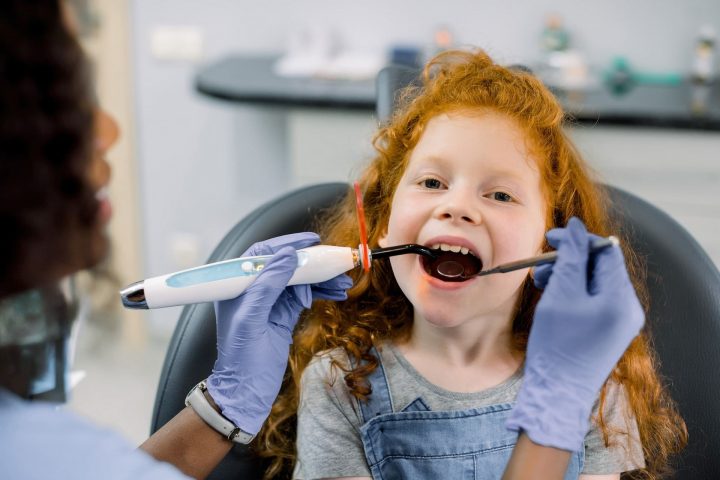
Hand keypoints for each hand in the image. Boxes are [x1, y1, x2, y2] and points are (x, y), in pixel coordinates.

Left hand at [206, 232, 351, 434]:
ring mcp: (269, 302)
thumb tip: (286, 256)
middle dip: (312, 264)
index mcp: (238, 286)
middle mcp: (254, 290)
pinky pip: (304, 296)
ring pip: (298, 281)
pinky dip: (320, 293)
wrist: (245, 393)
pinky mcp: (283, 315)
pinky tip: (336, 293)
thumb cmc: (240, 360)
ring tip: (342, 283)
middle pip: (286, 265)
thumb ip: (267, 286)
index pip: (262, 254)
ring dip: (321, 280)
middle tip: (336, 263)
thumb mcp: (251, 320)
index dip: (287, 244)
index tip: (311, 242)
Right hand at [506, 217, 643, 451]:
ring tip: (541, 283)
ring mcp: (619, 322)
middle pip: (600, 267)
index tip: (551, 239)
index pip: (605, 252)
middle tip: (540, 266)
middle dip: (569, 261)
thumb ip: (571, 258)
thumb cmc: (556, 345)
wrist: (556, 393)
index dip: (578, 240)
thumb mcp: (561, 294)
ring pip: (593, 283)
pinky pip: (592, 301)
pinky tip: (551, 298)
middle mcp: (627, 309)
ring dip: (567, 276)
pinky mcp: (607, 331)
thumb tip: (576, 227)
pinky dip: (571, 293)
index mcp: (621, 299)